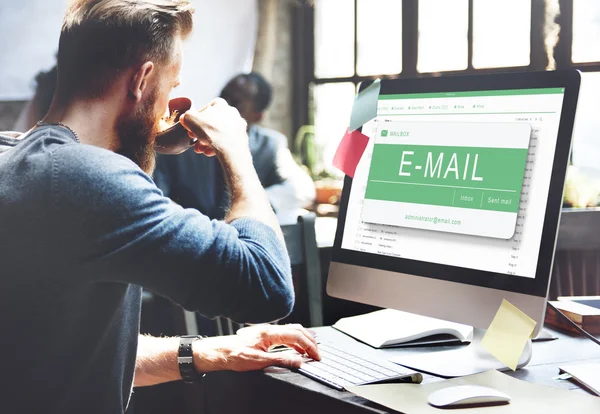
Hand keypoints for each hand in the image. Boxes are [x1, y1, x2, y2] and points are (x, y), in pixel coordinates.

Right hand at [179, 98, 248, 157]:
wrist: (231, 149)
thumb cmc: (211, 131)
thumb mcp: (190, 119)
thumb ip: (186, 116)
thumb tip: (185, 118)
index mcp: (220, 104)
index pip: (204, 109)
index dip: (195, 120)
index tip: (190, 128)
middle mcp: (232, 112)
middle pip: (212, 123)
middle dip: (201, 133)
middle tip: (194, 141)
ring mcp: (238, 125)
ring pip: (219, 133)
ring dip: (207, 142)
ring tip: (200, 149)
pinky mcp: (242, 138)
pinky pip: (226, 141)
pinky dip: (217, 147)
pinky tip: (209, 153)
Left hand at [193, 324, 319, 372]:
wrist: (219, 352)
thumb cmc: (234, 355)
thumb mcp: (258, 361)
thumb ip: (280, 360)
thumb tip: (298, 361)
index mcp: (270, 333)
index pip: (297, 336)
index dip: (309, 346)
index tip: (316, 356)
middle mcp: (269, 329)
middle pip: (297, 330)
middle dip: (310, 341)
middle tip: (317, 354)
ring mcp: (267, 331)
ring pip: (292, 330)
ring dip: (303, 339)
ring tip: (311, 350)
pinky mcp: (264, 335)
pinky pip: (285, 334)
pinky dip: (295, 340)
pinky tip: (296, 348)